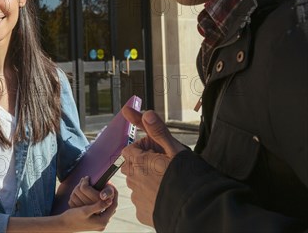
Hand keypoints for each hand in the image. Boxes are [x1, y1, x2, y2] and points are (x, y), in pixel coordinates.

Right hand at [60, 178, 117, 231]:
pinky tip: (97, 197)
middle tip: (108, 186)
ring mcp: (98, 223)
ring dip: (105, 199)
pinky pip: (101, 211)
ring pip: (106, 209)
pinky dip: (100, 203)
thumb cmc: (72, 217)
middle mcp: (102, 224)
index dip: (114, 195)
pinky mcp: (94, 222)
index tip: (112, 185)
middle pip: (111, 207)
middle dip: (110, 196)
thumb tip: (110, 200)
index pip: (113, 206)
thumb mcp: (85, 210)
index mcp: (102, 222)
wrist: (63, 225)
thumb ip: (98, 205)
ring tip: (103, 189)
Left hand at [121, 107, 186, 226]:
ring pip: (135, 184)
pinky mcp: (142, 213)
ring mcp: (137, 198)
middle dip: (142, 163)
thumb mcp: (175, 149)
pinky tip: (165, 197)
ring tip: (166, 182)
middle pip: (130, 166)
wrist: (198, 209)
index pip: (128, 150)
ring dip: (145, 181)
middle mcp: (133, 180)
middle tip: (162, 166)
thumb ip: (158, 131)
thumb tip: (146, 113)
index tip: (156, 152)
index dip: (142, 148)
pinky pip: (141, 201)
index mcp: (139, 162)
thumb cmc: (188, 177)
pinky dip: (149, 198)